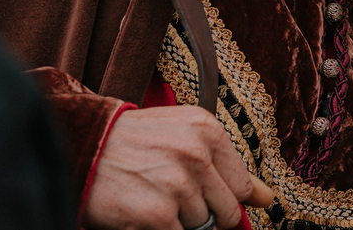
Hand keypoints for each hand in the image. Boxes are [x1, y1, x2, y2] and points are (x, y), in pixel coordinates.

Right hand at [82, 106, 273, 229]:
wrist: (83, 149)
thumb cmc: (135, 143)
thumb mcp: (185, 138)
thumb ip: (229, 168)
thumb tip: (269, 199)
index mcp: (209, 131)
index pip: (242, 186)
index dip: (224, 199)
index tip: (203, 196)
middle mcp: (197, 154)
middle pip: (227, 212)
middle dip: (205, 215)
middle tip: (173, 199)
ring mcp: (178, 185)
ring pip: (201, 226)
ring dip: (179, 222)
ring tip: (153, 198)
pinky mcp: (157, 214)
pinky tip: (144, 214)